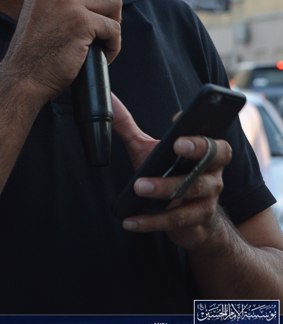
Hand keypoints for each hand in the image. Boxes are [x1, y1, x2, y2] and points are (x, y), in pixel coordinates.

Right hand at [1, 0, 121, 103]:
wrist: (23, 77)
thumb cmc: (36, 45)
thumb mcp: (40, 2)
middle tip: (105, 6)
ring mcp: (67, 1)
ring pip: (114, 1)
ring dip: (113, 23)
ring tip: (98, 39)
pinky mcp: (81, 23)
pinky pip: (114, 29)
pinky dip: (113, 45)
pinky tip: (101, 54)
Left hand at [112, 94, 232, 249]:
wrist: (190, 221)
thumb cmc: (169, 175)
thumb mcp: (149, 150)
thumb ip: (129, 127)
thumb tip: (109, 101)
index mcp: (207, 150)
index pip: (211, 137)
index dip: (200, 132)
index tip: (181, 123)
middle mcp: (213, 172)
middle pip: (211, 158)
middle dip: (196, 149)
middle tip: (175, 145)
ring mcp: (208, 198)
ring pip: (190, 190)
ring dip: (164, 188)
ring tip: (139, 187)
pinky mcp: (197, 221)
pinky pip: (175, 220)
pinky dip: (150, 221)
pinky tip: (130, 220)